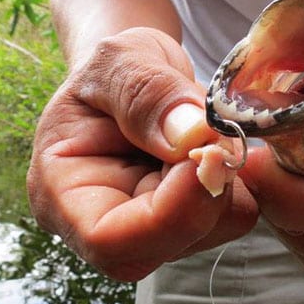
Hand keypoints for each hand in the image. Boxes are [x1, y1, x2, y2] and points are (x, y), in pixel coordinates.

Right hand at [27, 28, 257, 280]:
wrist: (135, 75)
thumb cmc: (113, 69)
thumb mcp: (119, 60)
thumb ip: (146, 93)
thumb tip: (191, 136)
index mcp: (62, 194)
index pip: (109, 239)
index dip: (169, 211)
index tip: (208, 153)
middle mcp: (104, 224)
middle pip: (167, 243)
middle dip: (207, 187)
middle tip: (217, 128)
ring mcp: (152, 228)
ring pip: (214, 229)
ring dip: (227, 176)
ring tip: (204, 127)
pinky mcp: (189, 220)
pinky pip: (235, 212)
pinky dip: (240, 176)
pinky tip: (215, 143)